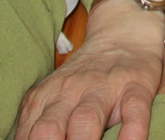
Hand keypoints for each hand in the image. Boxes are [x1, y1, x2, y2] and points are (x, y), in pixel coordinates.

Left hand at [15, 7, 164, 139]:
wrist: (123, 34)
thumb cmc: (85, 78)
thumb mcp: (55, 96)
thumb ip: (37, 126)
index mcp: (44, 98)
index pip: (28, 136)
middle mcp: (70, 92)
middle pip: (49, 129)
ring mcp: (103, 88)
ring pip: (86, 119)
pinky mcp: (136, 87)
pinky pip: (134, 112)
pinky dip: (131, 133)